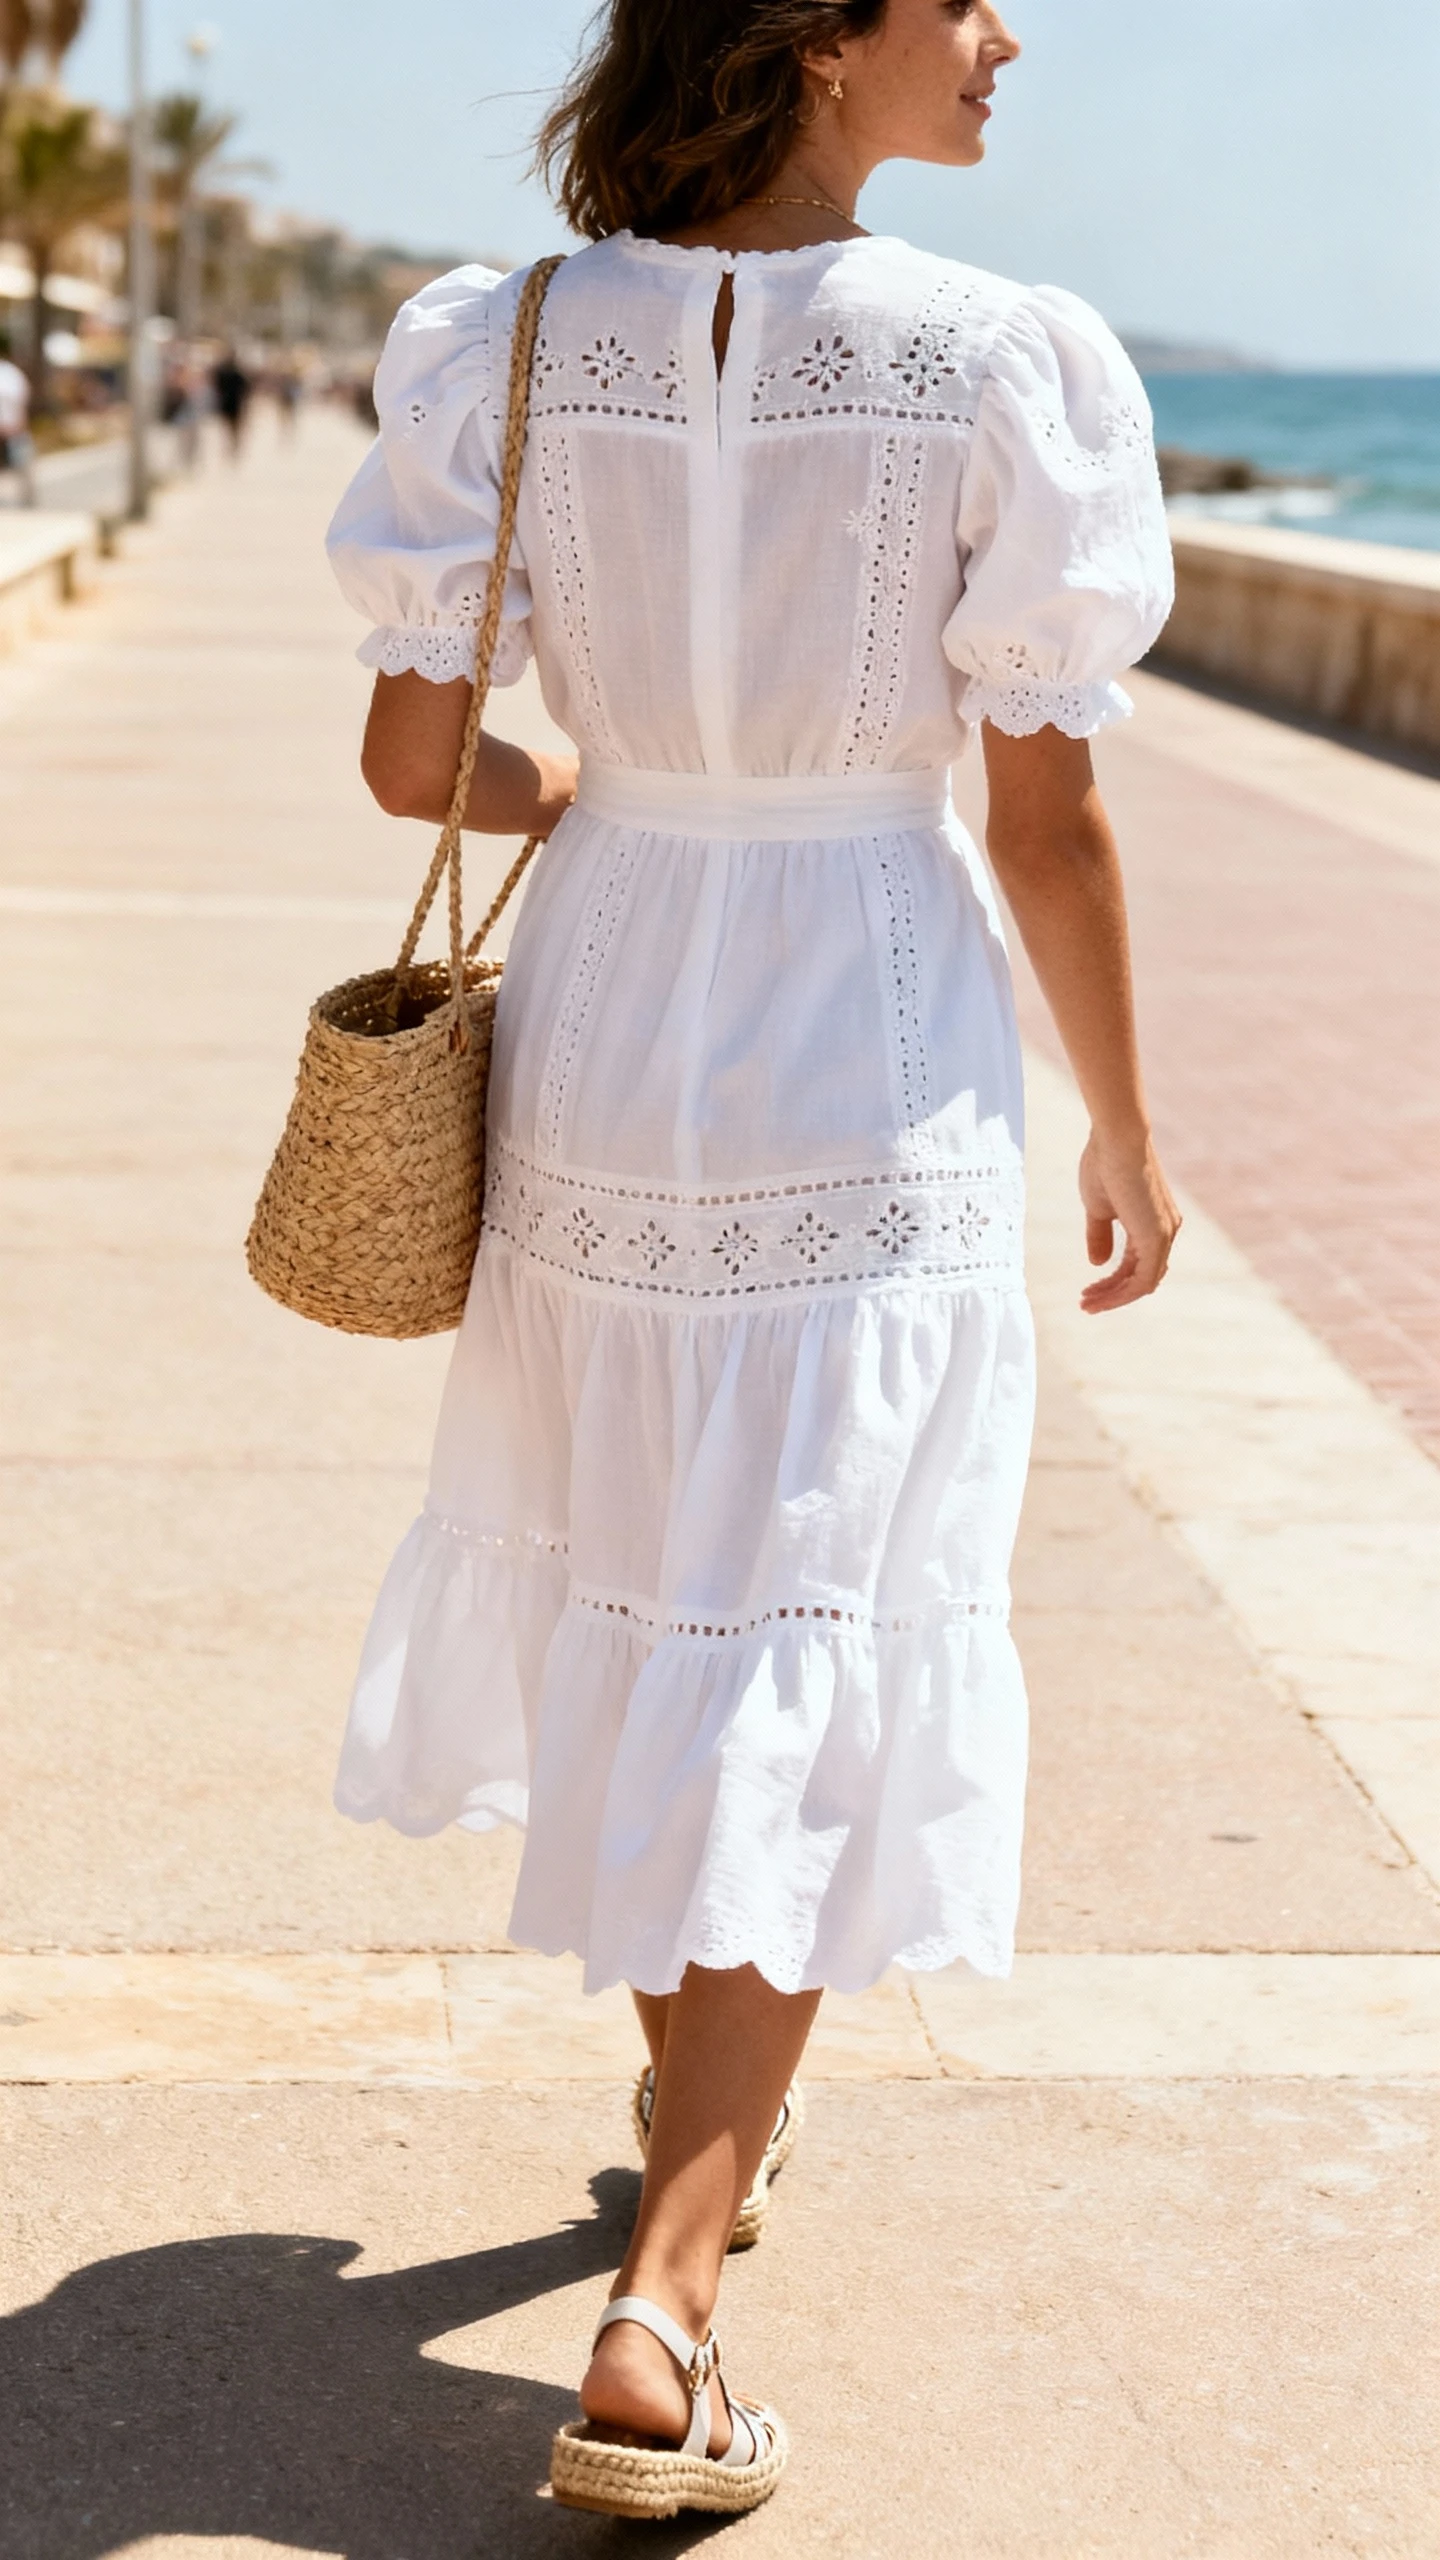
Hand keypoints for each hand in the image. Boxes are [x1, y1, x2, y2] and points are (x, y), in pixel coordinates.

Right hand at [1077, 1129, 1180, 1312]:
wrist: (1116, 1139)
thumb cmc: (1105, 1163)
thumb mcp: (1098, 1207)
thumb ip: (1099, 1235)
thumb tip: (1098, 1263)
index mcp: (1154, 1222)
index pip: (1138, 1264)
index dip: (1113, 1281)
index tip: (1088, 1289)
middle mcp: (1166, 1231)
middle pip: (1142, 1277)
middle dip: (1112, 1293)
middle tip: (1085, 1301)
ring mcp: (1164, 1235)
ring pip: (1143, 1283)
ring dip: (1114, 1297)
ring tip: (1087, 1303)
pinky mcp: (1157, 1237)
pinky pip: (1143, 1279)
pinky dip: (1121, 1292)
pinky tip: (1098, 1296)